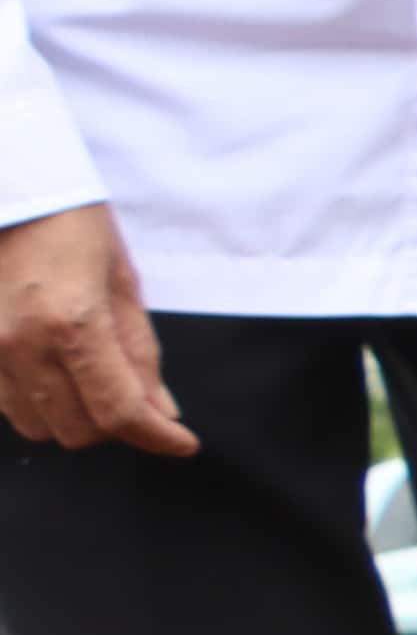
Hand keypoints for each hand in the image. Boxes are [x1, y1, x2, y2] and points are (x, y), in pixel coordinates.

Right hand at [0, 203, 188, 457]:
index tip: (182, 443)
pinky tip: (57, 374)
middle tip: (137, 399)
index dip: (156, 437)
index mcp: (72, 323)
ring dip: (74, 417)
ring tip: (94, 382)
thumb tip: (162, 410)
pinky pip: (6, 405)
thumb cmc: (71, 226)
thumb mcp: (123, 282)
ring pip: (37, 425)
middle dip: (116, 425)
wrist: (12, 192)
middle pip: (77, 429)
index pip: (119, 410)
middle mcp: (21, 344)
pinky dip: (38, 403)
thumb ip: (141, 353)